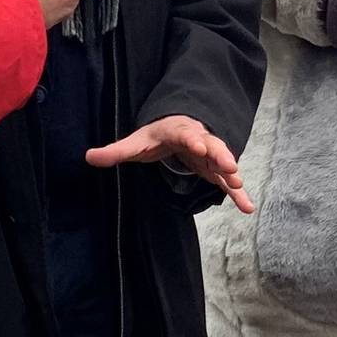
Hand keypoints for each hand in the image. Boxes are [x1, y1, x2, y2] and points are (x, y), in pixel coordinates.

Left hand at [88, 115, 252, 212]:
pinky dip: (238, 194)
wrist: (178, 129)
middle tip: (230, 165)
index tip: (199, 145)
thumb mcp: (135, 142)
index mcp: (179, 131)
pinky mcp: (215, 170)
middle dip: (220, 154)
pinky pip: (228, 183)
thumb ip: (115, 151)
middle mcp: (199, 140)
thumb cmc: (156, 137)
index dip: (193, 139)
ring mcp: (210, 155)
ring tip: (238, 184)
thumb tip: (88, 157)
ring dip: (230, 173)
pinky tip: (248, 207)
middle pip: (212, 145)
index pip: (186, 134)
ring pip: (223, 162)